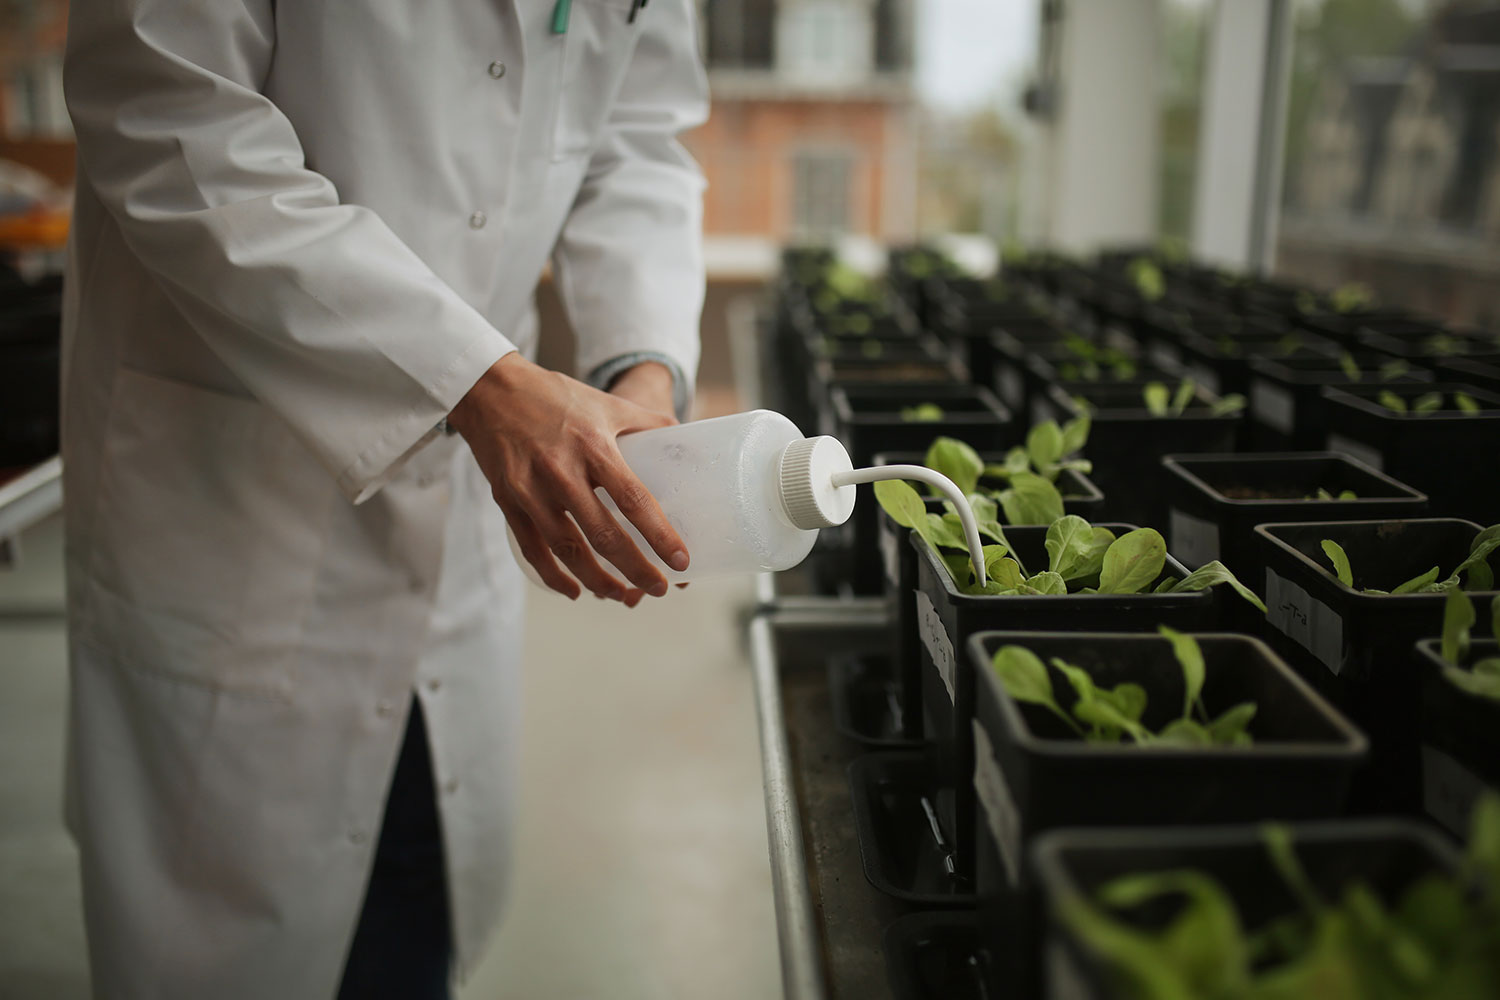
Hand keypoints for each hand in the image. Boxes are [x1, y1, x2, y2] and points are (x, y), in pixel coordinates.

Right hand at [448, 353, 689, 601]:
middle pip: (604, 535)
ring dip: (598, 580)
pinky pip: (532, 549)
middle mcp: (562, 471)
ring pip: (568, 550)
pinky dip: (554, 576)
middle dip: (636, 570)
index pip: (634, 500)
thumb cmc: (554, 395)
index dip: (659, 535)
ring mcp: (531, 489)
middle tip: (659, 588)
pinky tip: (576, 591)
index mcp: (594, 446)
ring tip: (622, 596)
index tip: (680, 562)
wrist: (490, 388)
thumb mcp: (605, 403)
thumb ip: (646, 422)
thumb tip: (683, 441)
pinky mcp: (507, 500)